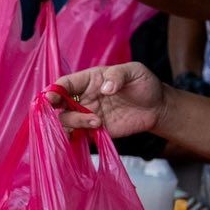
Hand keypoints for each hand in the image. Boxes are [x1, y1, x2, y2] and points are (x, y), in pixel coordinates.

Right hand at [51, 62, 168, 139]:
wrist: (158, 108)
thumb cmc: (144, 84)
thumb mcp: (135, 71)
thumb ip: (118, 76)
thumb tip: (105, 88)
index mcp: (89, 79)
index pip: (65, 84)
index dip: (54, 90)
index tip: (51, 98)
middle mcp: (84, 98)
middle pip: (60, 105)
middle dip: (59, 110)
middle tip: (76, 113)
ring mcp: (88, 115)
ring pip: (66, 121)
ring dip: (75, 123)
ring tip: (97, 123)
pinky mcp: (95, 131)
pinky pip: (78, 135)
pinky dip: (77, 137)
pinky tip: (90, 134)